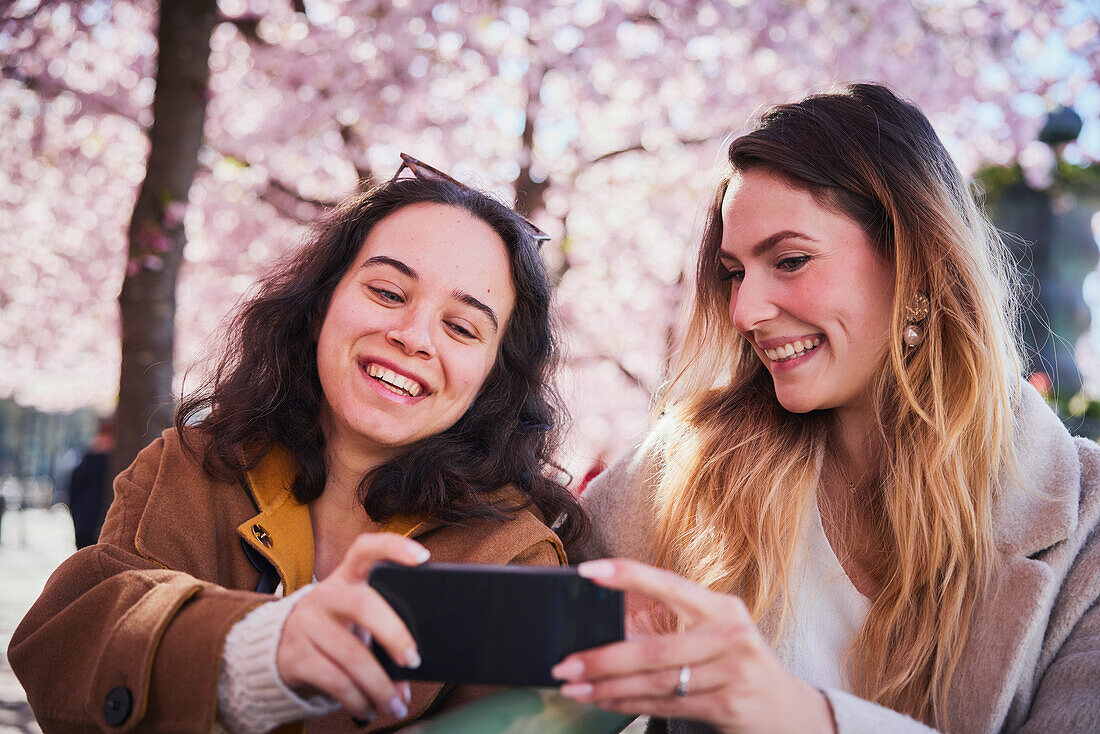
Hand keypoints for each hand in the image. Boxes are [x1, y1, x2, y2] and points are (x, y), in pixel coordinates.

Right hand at [276, 533, 428, 722]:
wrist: (278, 647)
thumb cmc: (336, 628)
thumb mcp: (355, 616)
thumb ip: (383, 626)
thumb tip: (413, 666)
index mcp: (347, 577)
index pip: (367, 549)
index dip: (394, 548)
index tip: (422, 558)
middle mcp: (326, 595)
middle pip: (364, 605)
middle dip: (395, 634)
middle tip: (414, 661)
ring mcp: (307, 624)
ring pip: (352, 656)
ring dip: (380, 687)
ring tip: (396, 704)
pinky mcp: (295, 657)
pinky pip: (335, 681)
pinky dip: (358, 700)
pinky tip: (369, 708)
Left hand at [551, 559, 835, 733]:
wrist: (790, 711)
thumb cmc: (737, 662)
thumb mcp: (714, 632)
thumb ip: (671, 620)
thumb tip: (606, 613)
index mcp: (720, 608)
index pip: (668, 583)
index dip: (627, 575)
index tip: (588, 571)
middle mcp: (729, 636)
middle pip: (654, 649)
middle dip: (603, 657)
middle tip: (564, 662)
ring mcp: (730, 673)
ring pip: (656, 682)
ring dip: (608, 687)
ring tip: (573, 686)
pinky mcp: (727, 706)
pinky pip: (666, 706)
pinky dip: (628, 705)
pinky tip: (603, 702)